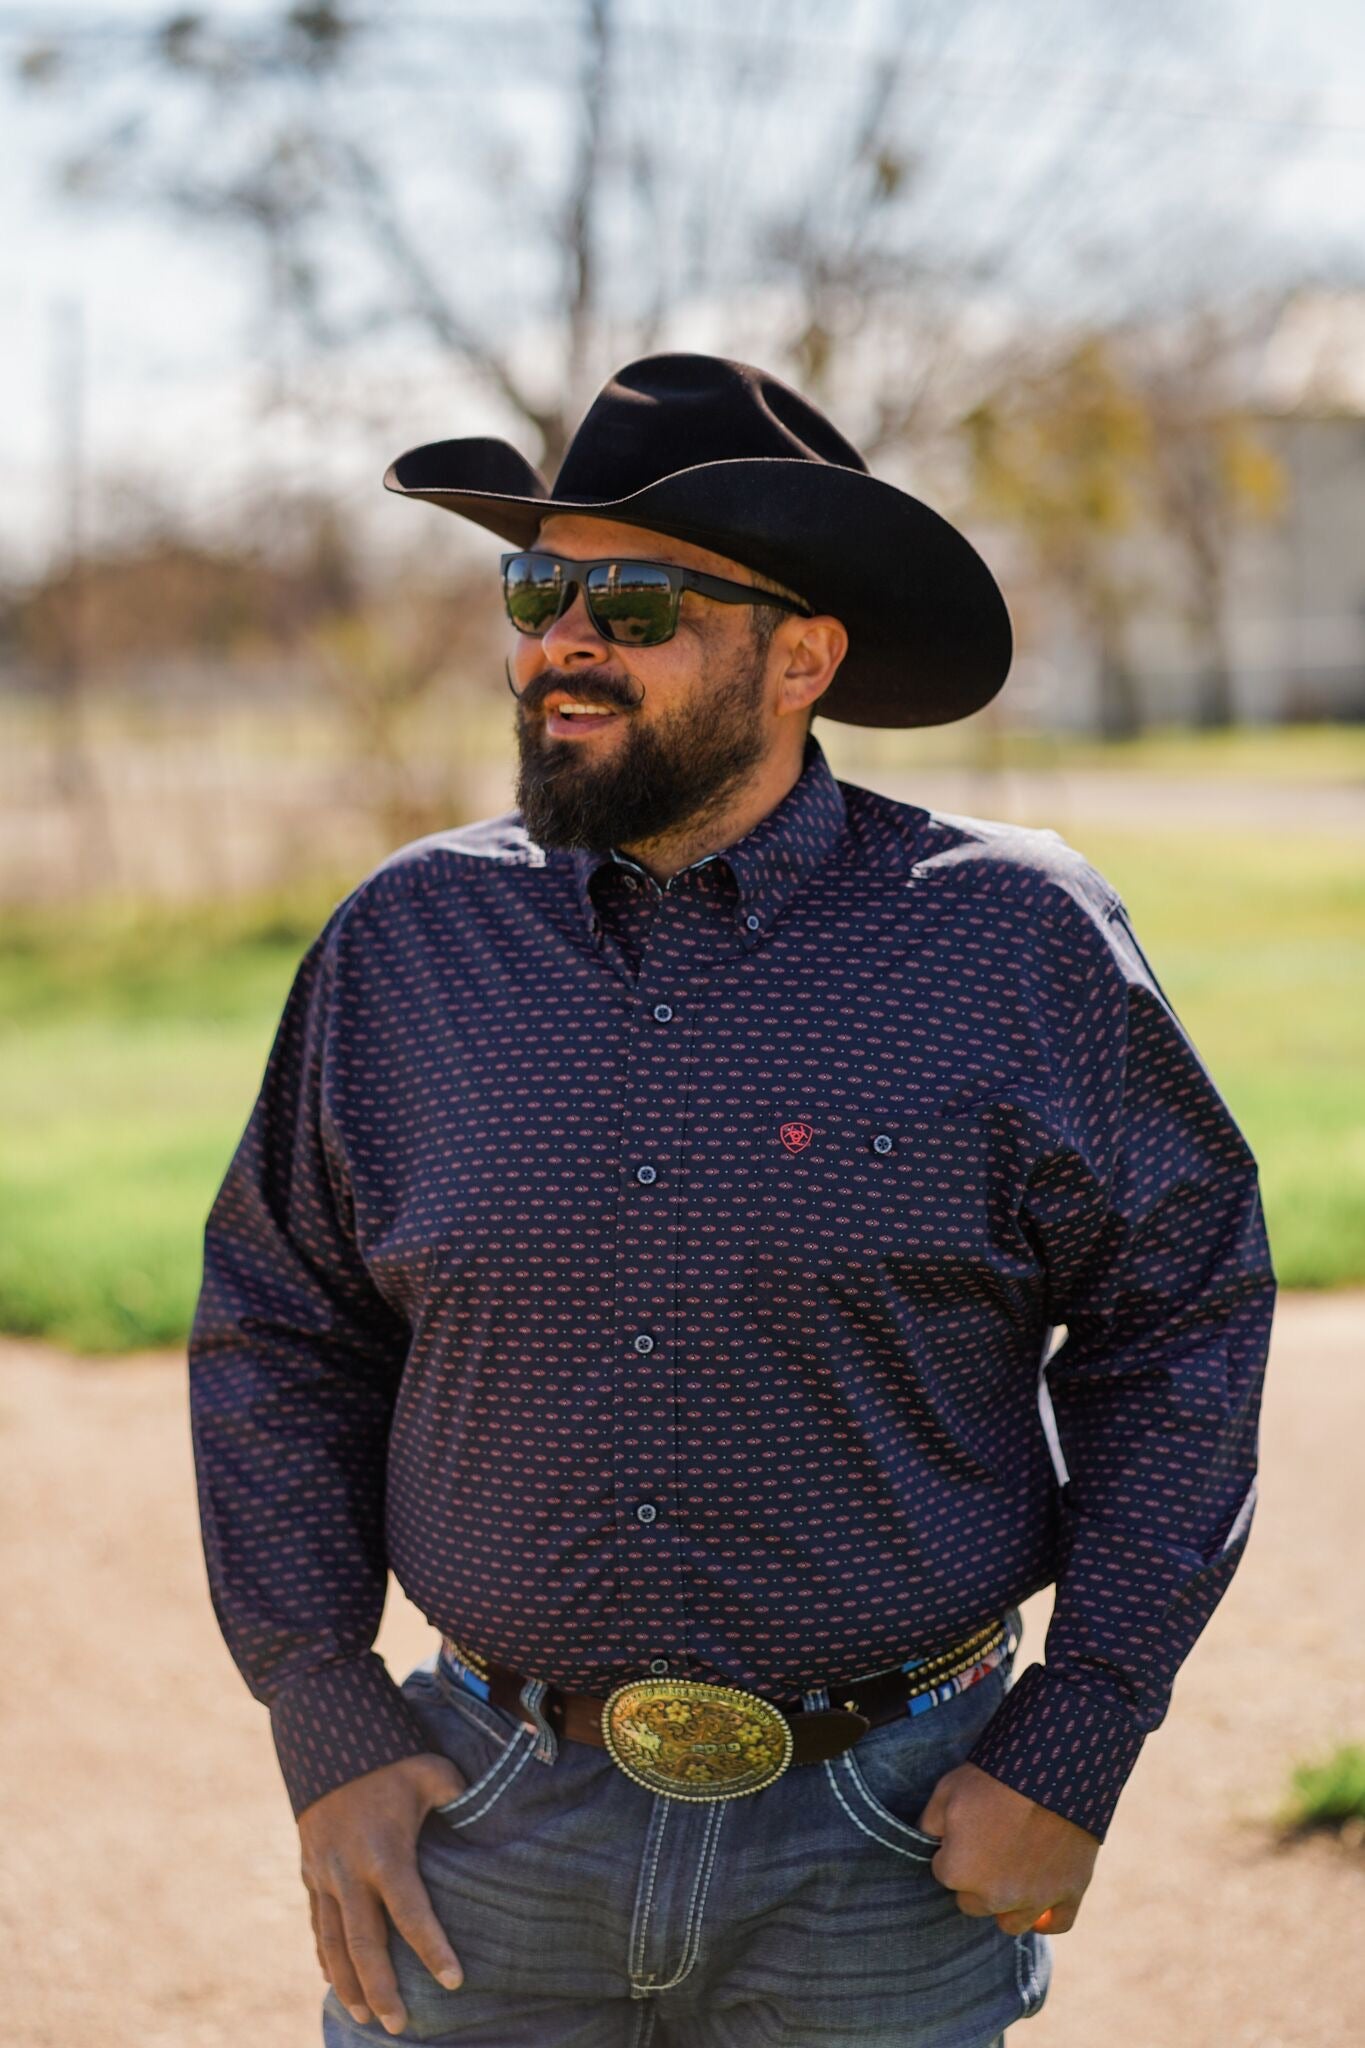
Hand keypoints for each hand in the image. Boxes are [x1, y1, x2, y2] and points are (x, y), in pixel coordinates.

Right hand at [298, 1751, 467, 2034]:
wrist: (325, 1736)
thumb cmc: (390, 1755)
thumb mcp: (430, 1770)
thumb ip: (457, 1797)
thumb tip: (487, 1813)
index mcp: (385, 1851)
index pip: (411, 1912)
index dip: (433, 1948)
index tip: (454, 1980)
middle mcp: (349, 1871)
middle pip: (364, 1944)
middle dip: (381, 1988)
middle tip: (398, 2026)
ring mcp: (324, 1874)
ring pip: (333, 1942)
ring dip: (348, 1983)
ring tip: (365, 2015)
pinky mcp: (309, 1870)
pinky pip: (317, 1922)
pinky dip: (325, 1954)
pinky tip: (334, 1979)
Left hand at [915, 1762, 1099, 1935]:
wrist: (1051, 1768)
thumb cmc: (993, 1778)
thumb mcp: (946, 1791)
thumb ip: (930, 1825)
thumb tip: (929, 1842)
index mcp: (959, 1873)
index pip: (944, 1874)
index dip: (952, 1851)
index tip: (963, 1832)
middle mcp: (994, 1897)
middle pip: (974, 1903)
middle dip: (976, 1881)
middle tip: (987, 1849)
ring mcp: (1035, 1899)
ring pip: (1011, 1922)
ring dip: (1007, 1903)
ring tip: (1010, 1876)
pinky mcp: (1069, 1893)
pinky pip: (1057, 1923)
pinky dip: (1049, 1917)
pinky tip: (1041, 1903)